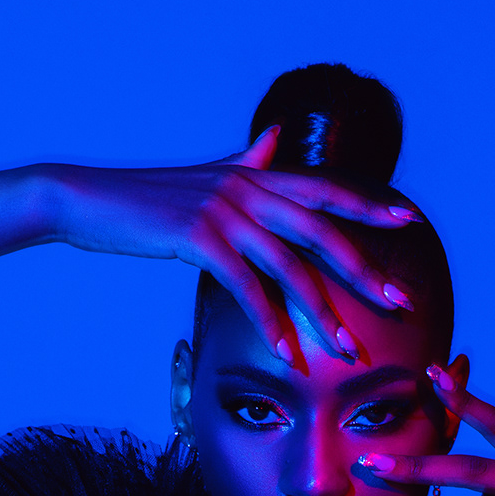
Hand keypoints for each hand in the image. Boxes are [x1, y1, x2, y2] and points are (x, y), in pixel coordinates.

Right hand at [48, 128, 417, 358]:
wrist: (84, 198)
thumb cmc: (144, 198)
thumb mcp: (204, 175)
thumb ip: (247, 161)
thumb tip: (275, 140)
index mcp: (254, 174)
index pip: (324, 189)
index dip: (369, 204)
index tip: (410, 221)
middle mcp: (247, 187)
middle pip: (322, 231)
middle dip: (364, 271)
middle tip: (399, 303)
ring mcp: (223, 211)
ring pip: (291, 267)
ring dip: (324, 315)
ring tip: (349, 351)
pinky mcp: (198, 239)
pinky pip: (247, 289)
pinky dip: (271, 325)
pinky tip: (289, 355)